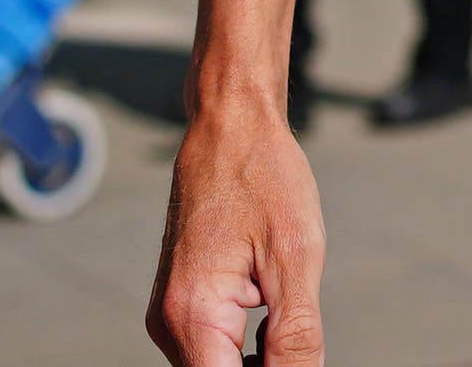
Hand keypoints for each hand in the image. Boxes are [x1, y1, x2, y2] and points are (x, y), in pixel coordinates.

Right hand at [150, 109, 325, 365]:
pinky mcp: (182, 304)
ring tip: (289, 316)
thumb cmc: (264, 179)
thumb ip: (296, 336)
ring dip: (258, 361)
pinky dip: (247, 346)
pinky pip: (214, 346)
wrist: (231, 128)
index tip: (301, 357)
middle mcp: (170, 323)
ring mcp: (172, 315)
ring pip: (218, 366)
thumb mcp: (297, 259)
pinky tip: (276, 317)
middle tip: (301, 332)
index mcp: (194, 314)